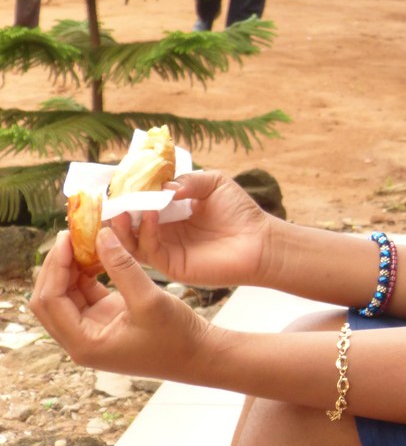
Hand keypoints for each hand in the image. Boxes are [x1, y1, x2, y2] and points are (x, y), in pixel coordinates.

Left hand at [32, 228, 214, 380]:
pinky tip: (99, 253)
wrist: (197, 356)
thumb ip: (123, 267)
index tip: (68, 237)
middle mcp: (79, 338)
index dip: (56, 267)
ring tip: (85, 239)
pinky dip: (87, 272)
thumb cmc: (175, 336)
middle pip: (49, 299)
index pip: (51, 301)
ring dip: (71, 267)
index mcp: (83, 342)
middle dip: (58, 265)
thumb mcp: (149, 299)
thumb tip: (100, 235)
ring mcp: (91, 329)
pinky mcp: (104, 319)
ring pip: (65, 294)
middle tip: (72, 234)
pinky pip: (84, 293)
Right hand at [108, 170, 276, 288]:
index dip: (127, 195)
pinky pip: (150, 250)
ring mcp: (165, 249)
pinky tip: (151, 215)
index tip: (114, 184)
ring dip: (125, 225)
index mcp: (170, 212)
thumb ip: (188, 180)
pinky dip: (146, 232)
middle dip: (117, 213)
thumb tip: (163, 187)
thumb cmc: (239, 211)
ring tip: (123, 209)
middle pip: (129, 225)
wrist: (259, 241)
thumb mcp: (214, 183)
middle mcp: (163, 231)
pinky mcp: (170, 265)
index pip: (140, 204)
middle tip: (107, 200)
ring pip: (131, 241)